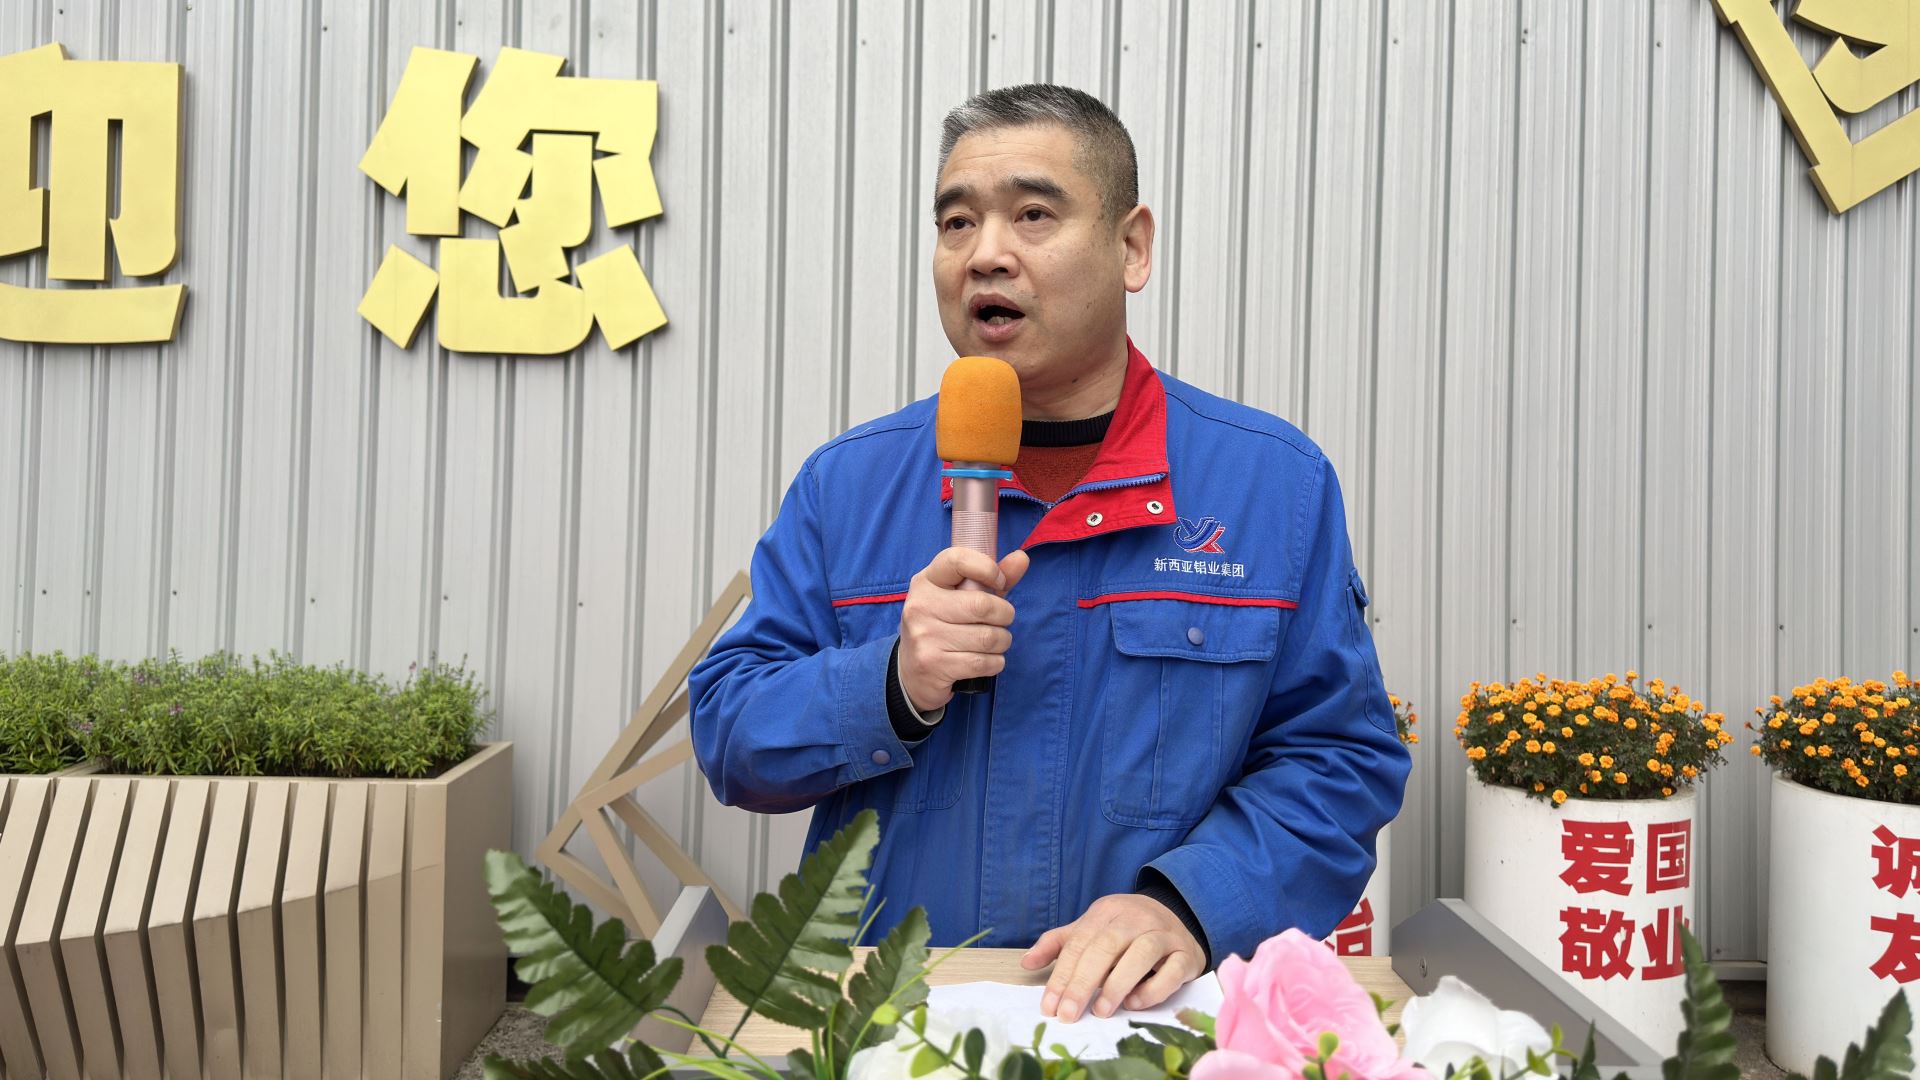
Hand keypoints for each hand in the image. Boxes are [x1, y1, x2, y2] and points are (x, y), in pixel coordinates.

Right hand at [897, 547, 1030, 711]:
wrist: (912, 671)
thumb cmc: (944, 626)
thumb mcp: (962, 597)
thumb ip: (991, 577)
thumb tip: (1022, 558)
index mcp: (926, 581)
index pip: (957, 560)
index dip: (988, 568)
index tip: (1000, 582)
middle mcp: (920, 605)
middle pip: (982, 605)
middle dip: (1005, 615)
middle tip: (1002, 621)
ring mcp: (924, 636)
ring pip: (988, 637)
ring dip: (1002, 642)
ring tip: (994, 642)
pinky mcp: (932, 664)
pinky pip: (983, 662)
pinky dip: (995, 662)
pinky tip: (987, 660)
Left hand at [1019, 894, 1205, 1022]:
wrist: (1178, 918)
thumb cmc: (1126, 931)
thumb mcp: (1092, 930)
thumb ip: (1060, 944)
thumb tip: (1026, 963)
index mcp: (1107, 911)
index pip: (1079, 943)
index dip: (1062, 976)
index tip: (1050, 1007)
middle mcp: (1136, 918)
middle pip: (1106, 947)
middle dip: (1083, 982)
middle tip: (1068, 1013)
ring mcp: (1164, 934)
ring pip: (1142, 953)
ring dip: (1118, 983)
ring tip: (1100, 1010)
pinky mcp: (1186, 954)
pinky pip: (1172, 971)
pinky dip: (1153, 988)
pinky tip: (1134, 1003)